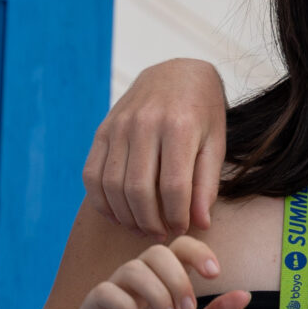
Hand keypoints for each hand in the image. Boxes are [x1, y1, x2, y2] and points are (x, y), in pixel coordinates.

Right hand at [68, 236, 249, 308]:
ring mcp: (112, 294)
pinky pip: (105, 291)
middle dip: (178, 278)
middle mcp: (137, 283)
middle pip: (157, 252)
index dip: (198, 252)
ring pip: (133, 268)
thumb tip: (244, 295)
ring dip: (157, 292)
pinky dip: (125, 304)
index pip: (179, 248)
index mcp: (162, 283)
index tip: (215, 273)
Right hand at [83, 58, 228, 240]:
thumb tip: (201, 224)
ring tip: (142, 227)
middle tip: (160, 235)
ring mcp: (118, 126)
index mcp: (179, 126)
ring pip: (112, 186)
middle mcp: (144, 124)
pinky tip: (119, 214)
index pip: (174, 187)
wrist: (177, 73)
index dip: (176, 217)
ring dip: (125, 216)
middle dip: (149, 222)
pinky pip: (92, 175)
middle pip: (139, 190)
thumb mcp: (215, 144)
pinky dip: (101, 201)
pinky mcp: (102, 130)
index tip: (182, 230)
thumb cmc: (203, 113)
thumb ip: (207, 184)